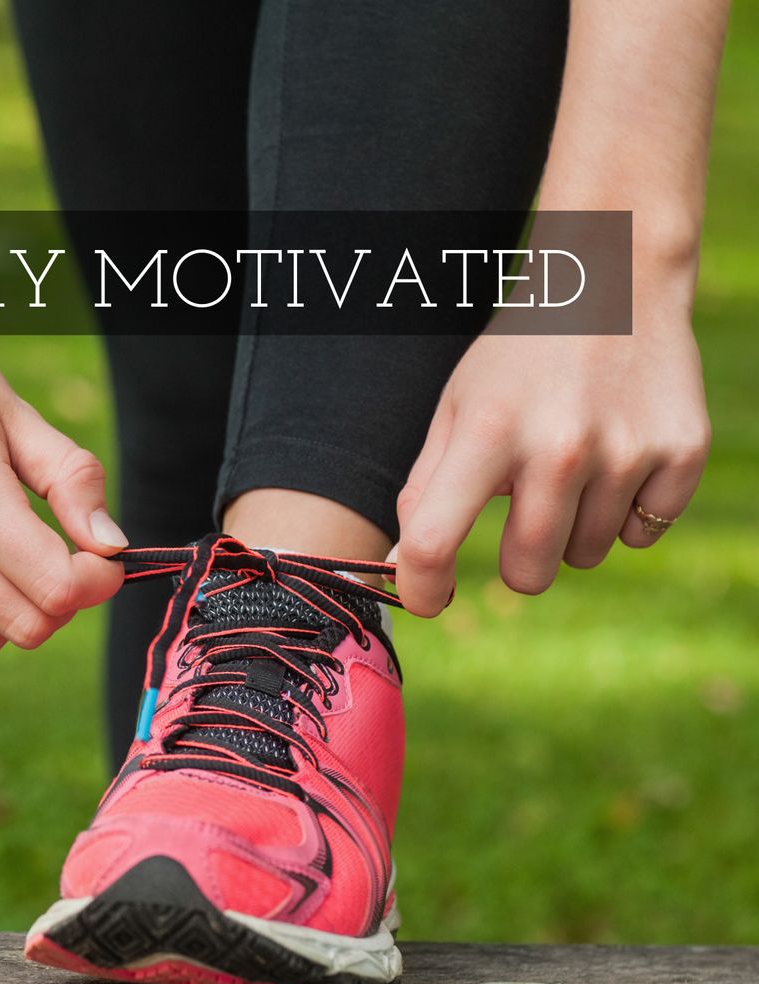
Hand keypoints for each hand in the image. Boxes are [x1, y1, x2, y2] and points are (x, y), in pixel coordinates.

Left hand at [391, 291, 710, 615]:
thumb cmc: (519, 357)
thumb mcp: (457, 407)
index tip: (428, 600)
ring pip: (585, 556)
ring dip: (573, 528)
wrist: (615, 281)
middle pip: (528, 572)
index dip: (423, 588)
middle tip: (524, 509)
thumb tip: (401, 567)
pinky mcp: (682, 452)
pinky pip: (642, 533)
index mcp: (487, 432)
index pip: (435, 541)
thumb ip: (425, 489)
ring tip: (574, 464)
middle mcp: (559, 447)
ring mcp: (626, 451)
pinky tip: (618, 456)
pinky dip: (626, 511)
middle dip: (518, 558)